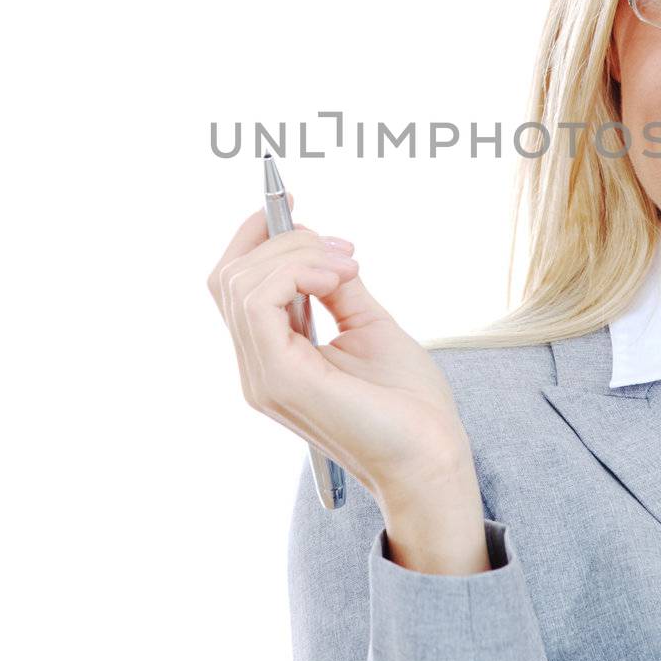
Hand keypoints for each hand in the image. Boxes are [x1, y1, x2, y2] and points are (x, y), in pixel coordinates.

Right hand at [208, 200, 475, 513]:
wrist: (431, 456)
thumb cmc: (408, 403)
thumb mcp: (368, 324)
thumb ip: (337, 287)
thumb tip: (322, 247)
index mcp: (273, 358)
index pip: (233, 284)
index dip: (257, 236)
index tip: (295, 204)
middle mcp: (256, 368)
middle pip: (229, 276)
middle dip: (283, 239)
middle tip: (342, 249)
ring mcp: (262, 377)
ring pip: (240, 281)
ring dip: (297, 253)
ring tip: (347, 264)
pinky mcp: (280, 379)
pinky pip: (257, 301)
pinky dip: (294, 271)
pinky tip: (335, 277)